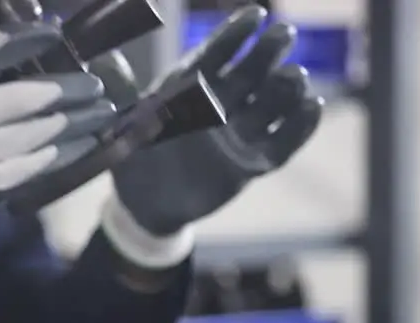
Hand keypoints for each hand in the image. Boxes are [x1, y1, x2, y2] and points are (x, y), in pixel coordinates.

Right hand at [0, 24, 114, 271]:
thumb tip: (23, 59)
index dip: (26, 38)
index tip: (54, 34)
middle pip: (23, 95)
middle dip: (66, 89)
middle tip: (93, 85)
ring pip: (36, 134)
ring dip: (75, 122)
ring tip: (99, 113)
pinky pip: (32, 168)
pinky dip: (61, 155)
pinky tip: (81, 145)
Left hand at [104, 5, 324, 237]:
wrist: (143, 205)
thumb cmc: (133, 158)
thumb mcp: (121, 124)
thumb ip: (121, 91)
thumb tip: (107, 59)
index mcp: (189, 89)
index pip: (214, 56)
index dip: (234, 36)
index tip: (254, 15)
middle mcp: (218, 105)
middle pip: (248, 74)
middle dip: (266, 53)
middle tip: (284, 34)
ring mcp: (237, 134)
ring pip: (269, 105)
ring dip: (285, 90)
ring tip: (295, 76)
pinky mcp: (250, 164)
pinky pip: (281, 144)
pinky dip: (298, 128)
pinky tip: (312, 107)